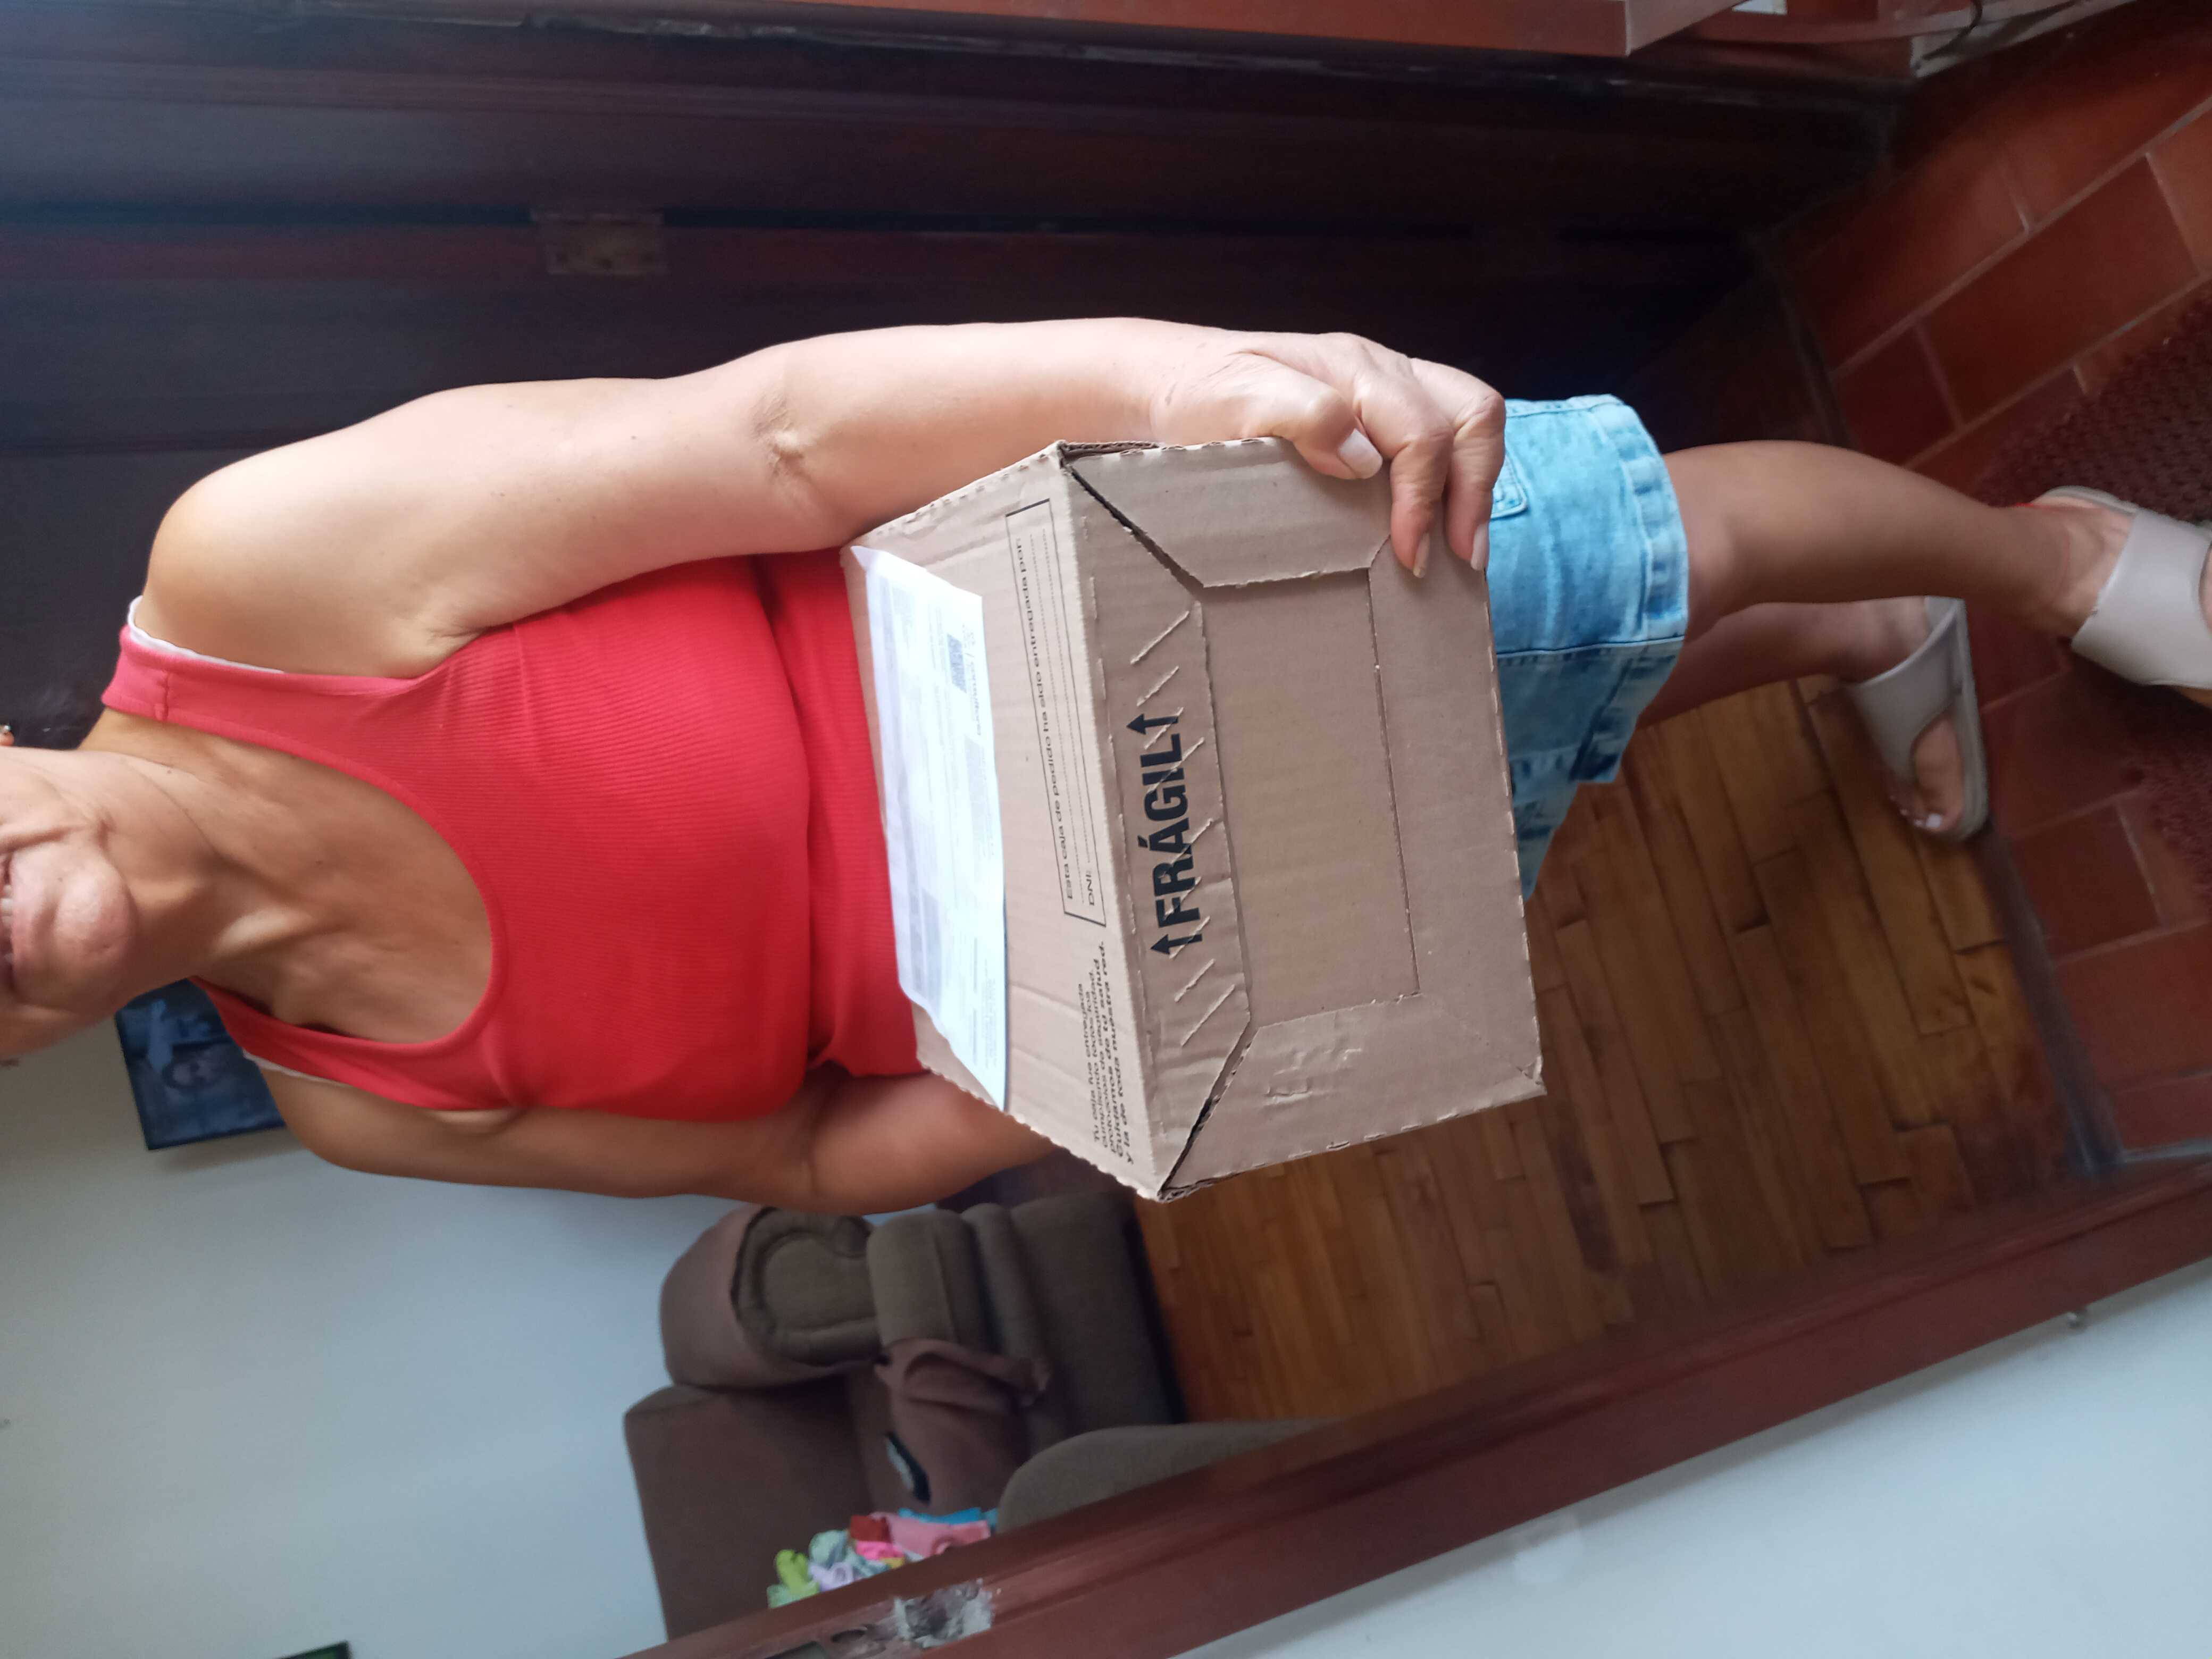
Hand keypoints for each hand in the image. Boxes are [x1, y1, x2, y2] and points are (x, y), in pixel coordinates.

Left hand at [1143, 329, 1506, 574]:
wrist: (1171, 387)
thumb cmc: (1199, 396)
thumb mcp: (1233, 400)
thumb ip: (1299, 414)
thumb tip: (1363, 457)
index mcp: (1353, 370)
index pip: (1421, 431)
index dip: (1424, 497)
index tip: (1407, 555)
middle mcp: (1383, 374)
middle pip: (1471, 416)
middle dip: (1473, 491)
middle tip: (1458, 560)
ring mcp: (1388, 392)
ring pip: (1470, 423)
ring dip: (1475, 488)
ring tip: (1462, 554)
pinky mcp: (1382, 420)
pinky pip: (1445, 441)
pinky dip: (1454, 485)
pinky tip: (1439, 530)